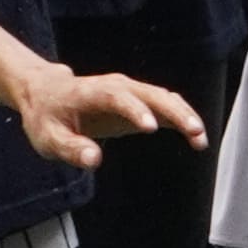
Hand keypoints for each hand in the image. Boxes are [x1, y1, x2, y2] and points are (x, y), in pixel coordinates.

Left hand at [10, 61, 207, 167]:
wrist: (48, 93)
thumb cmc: (47, 117)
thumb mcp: (48, 138)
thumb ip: (71, 149)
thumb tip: (95, 161)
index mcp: (91, 92)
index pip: (117, 97)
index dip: (135, 110)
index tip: (152, 127)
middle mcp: (116, 86)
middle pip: (150, 93)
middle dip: (174, 111)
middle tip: (194, 131)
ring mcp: (131, 92)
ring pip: (164, 98)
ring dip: (184, 115)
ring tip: (200, 139)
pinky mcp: (138, 103)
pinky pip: (166, 106)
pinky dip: (183, 119)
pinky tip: (197, 139)